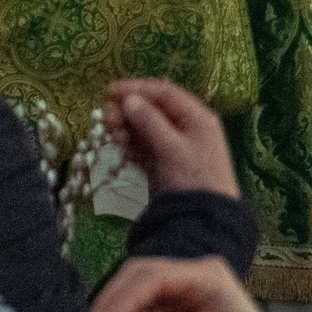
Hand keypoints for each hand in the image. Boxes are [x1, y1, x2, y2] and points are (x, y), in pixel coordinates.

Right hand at [105, 78, 239, 197]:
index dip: (137, 89)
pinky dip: (133, 148)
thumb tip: (129, 100)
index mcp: (197, 117)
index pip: (164, 93)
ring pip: (147, 130)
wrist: (204, 222)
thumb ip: (150, 122)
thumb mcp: (172, 148)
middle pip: (153, 111)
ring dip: (128, 130)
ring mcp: (176, 148)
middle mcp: (187, 128)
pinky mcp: (166, 167)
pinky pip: (146, 149)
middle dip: (129, 112)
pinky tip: (121, 151)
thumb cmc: (193, 179)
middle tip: (107, 119)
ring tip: (113, 136)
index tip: (109, 91)